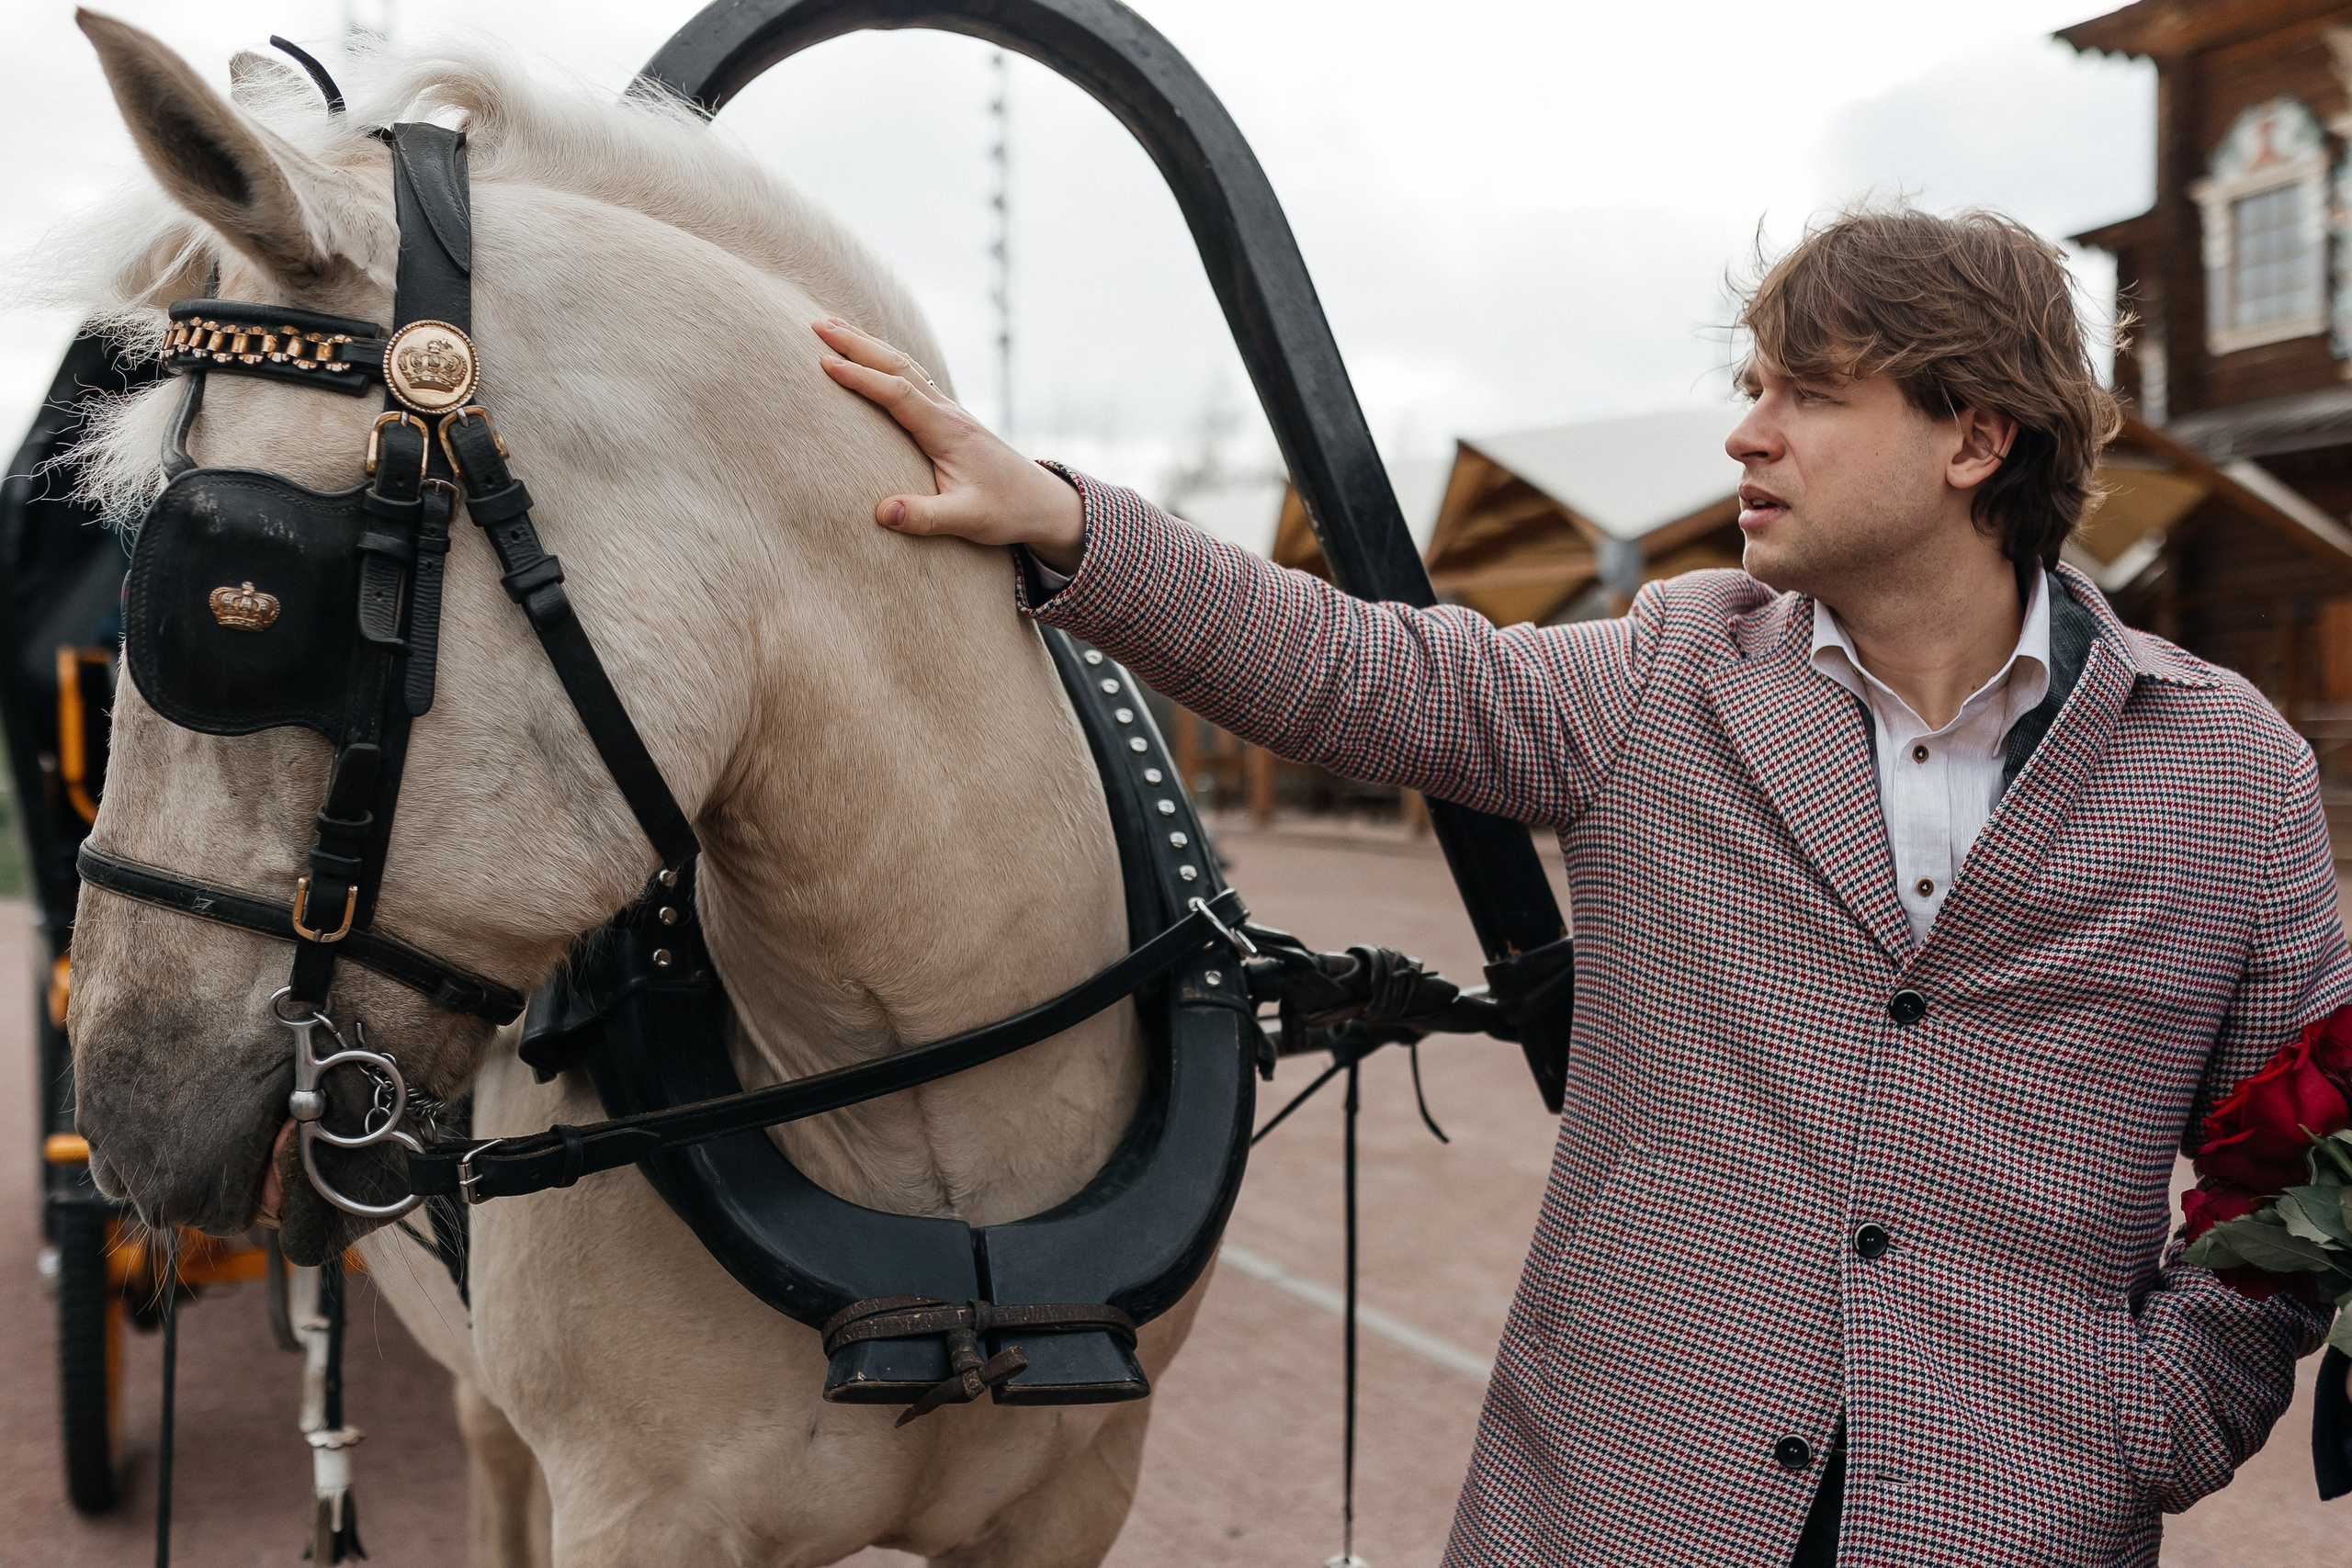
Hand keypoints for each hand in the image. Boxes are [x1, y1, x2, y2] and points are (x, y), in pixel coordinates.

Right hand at [815, 319, 1086, 573]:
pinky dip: (885, 360)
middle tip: (816, 325)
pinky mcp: (949, 419)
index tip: (825, 363)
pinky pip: (912, 377)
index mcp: (947, 431)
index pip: (898, 393)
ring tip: (832, 327)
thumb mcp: (968, 520)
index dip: (861, 377)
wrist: (1041, 502)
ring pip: (905, 366)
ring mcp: (949, 411)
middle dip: (857, 344)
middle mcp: (948, 412)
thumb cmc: (1006, 511)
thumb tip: (881, 513)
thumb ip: (926, 517)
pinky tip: (871, 354)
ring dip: (868, 345)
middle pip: (898, 366)